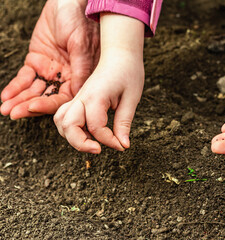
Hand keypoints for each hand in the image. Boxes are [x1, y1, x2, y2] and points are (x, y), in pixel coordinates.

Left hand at [0, 0, 99, 118]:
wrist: (68, 2)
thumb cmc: (81, 21)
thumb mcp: (82, 45)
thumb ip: (81, 70)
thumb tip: (78, 95)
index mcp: (81, 77)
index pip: (65, 97)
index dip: (49, 105)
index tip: (33, 108)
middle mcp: (66, 77)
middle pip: (47, 97)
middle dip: (29, 106)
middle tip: (14, 113)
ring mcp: (51, 70)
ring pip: (34, 90)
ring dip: (19, 100)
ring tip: (6, 108)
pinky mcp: (37, 61)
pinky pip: (25, 77)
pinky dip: (15, 86)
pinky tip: (6, 95)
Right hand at [54, 14, 144, 153]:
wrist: (120, 55)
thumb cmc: (128, 73)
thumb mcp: (131, 99)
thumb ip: (124, 123)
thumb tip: (122, 145)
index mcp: (96, 96)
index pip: (96, 127)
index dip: (109, 141)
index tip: (122, 146)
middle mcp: (82, 97)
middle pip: (68, 126)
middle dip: (81, 144)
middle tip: (99, 150)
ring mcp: (77, 98)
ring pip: (61, 122)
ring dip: (72, 137)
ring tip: (92, 143)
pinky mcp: (78, 99)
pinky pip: (64, 116)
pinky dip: (70, 128)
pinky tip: (87, 132)